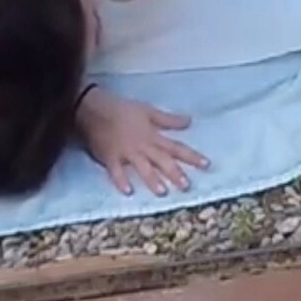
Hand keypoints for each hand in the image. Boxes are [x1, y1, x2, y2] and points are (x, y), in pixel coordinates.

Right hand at [77, 87, 207, 196]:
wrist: (94, 108)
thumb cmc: (122, 109)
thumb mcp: (148, 111)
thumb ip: (168, 120)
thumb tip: (189, 121)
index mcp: (153, 136)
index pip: (176, 148)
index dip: (192, 156)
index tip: (206, 165)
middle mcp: (142, 146)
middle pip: (162, 161)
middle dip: (175, 173)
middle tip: (187, 186)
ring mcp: (126, 153)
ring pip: (142, 167)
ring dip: (152, 179)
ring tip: (162, 192)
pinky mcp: (110, 158)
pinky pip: (116, 172)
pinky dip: (121, 181)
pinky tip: (128, 191)